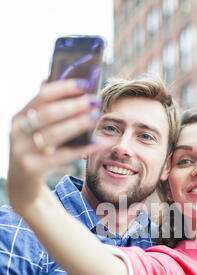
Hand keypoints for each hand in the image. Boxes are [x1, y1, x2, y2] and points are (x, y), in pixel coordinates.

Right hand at [7, 79, 100, 212]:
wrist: (22, 188)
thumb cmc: (36, 154)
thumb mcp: (35, 132)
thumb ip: (44, 111)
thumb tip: (52, 81)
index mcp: (19, 118)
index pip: (41, 97)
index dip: (63, 88)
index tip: (85, 84)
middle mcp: (17, 132)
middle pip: (48, 114)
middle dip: (73, 106)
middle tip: (95, 101)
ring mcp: (22, 150)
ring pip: (54, 134)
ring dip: (77, 124)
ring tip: (96, 117)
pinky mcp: (32, 168)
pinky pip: (61, 156)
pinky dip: (81, 149)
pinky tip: (97, 142)